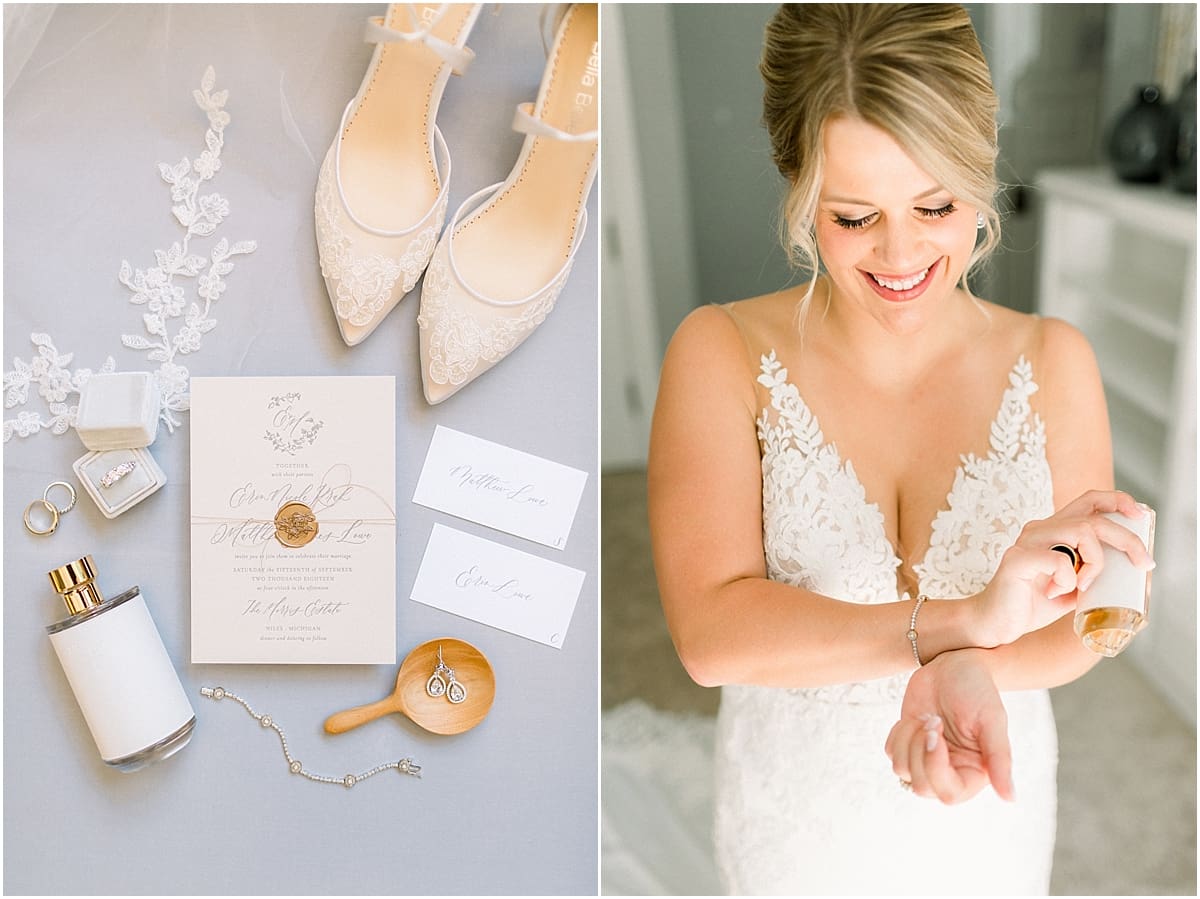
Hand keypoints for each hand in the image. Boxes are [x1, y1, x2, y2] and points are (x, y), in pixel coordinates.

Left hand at [884, 649, 1011, 803]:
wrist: (954, 664)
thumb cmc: (978, 689)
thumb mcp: (992, 721)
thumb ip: (1000, 760)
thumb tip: (1010, 798)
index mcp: (974, 772)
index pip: (949, 795)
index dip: (935, 768)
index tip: (936, 732)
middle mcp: (951, 771)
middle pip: (921, 787)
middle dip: (920, 750)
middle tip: (933, 719)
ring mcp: (926, 759)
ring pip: (901, 770)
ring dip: (909, 739)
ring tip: (928, 717)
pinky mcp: (908, 744)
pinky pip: (891, 753)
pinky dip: (898, 734)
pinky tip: (915, 718)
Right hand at [973, 489, 1153, 646]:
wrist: (996, 623)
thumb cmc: (1031, 605)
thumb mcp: (1073, 587)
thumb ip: (1092, 574)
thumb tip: (1130, 575)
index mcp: (1054, 531)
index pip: (1089, 501)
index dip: (1118, 501)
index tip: (1140, 515)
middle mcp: (1040, 529)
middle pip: (1094, 518)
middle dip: (1127, 540)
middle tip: (1142, 563)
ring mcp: (1027, 541)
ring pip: (1082, 532)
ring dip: (1096, 563)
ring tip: (1084, 585)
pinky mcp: (1017, 559)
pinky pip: (1060, 561)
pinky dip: (1068, 579)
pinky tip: (1055, 593)